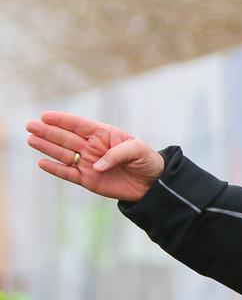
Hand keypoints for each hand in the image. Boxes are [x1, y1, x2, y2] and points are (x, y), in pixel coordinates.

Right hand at [26, 111, 164, 202]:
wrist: (152, 183)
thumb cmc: (146, 160)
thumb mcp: (137, 150)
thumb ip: (116, 154)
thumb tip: (96, 166)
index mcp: (102, 134)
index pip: (78, 124)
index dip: (62, 120)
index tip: (45, 116)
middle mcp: (92, 147)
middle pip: (66, 138)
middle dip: (48, 132)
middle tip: (30, 126)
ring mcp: (88, 163)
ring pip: (63, 154)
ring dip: (47, 147)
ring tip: (32, 140)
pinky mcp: (88, 180)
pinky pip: (68, 174)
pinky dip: (55, 169)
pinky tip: (42, 162)